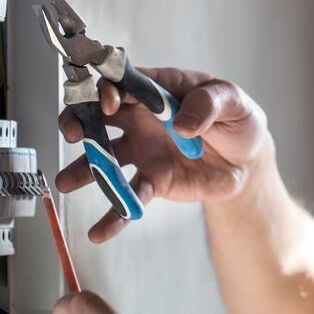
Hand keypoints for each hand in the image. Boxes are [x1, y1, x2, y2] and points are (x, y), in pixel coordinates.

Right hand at [55, 67, 272, 241]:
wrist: (247, 161)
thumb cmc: (238, 120)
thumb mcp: (234, 102)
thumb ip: (210, 104)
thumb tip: (181, 124)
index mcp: (159, 89)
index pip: (124, 82)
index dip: (110, 88)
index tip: (109, 102)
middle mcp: (141, 118)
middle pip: (97, 115)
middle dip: (78, 120)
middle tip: (72, 132)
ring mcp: (142, 151)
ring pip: (103, 158)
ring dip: (82, 168)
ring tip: (65, 181)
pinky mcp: (152, 181)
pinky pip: (128, 198)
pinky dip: (114, 216)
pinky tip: (99, 232)